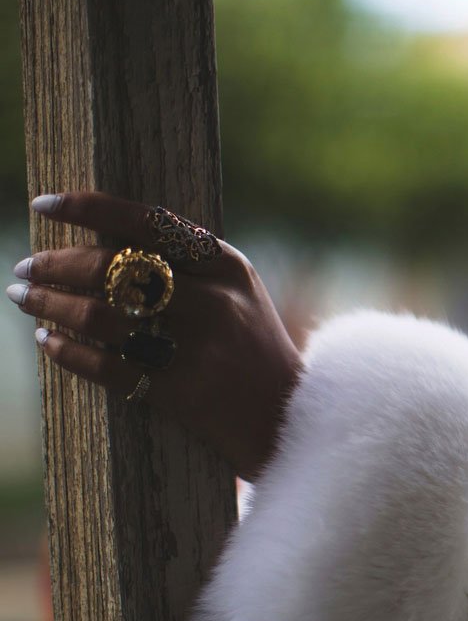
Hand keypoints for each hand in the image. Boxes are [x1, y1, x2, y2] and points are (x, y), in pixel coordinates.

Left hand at [8, 191, 302, 480]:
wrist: (288, 416)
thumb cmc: (252, 347)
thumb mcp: (237, 292)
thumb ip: (186, 264)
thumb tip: (97, 239)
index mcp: (227, 265)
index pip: (147, 222)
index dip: (89, 208)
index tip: (44, 204)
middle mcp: (213, 301)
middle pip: (116, 268)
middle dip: (56, 264)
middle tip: (25, 267)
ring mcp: (197, 347)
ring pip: (101, 315)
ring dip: (51, 305)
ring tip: (26, 300)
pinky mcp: (179, 391)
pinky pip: (105, 365)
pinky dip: (67, 352)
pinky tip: (47, 341)